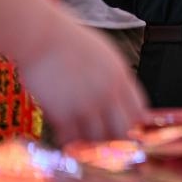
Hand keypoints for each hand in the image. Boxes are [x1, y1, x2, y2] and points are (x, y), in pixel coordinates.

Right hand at [20, 19, 146, 142]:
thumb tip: (120, 93)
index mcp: (120, 76)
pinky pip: (72, 140)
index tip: (129, 129)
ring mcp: (85, 104)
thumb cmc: (69, 41)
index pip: (139, 110)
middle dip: (117, 139)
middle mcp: (107, 93)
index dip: (135, 123)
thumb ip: (114, 76)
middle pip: (122, 130)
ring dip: (93, 144)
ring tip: (86, 142)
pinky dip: (71, 143)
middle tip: (107, 141)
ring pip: (98, 140)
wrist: (41, 36)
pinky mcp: (62, 113)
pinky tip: (67, 138)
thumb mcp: (104, 54)